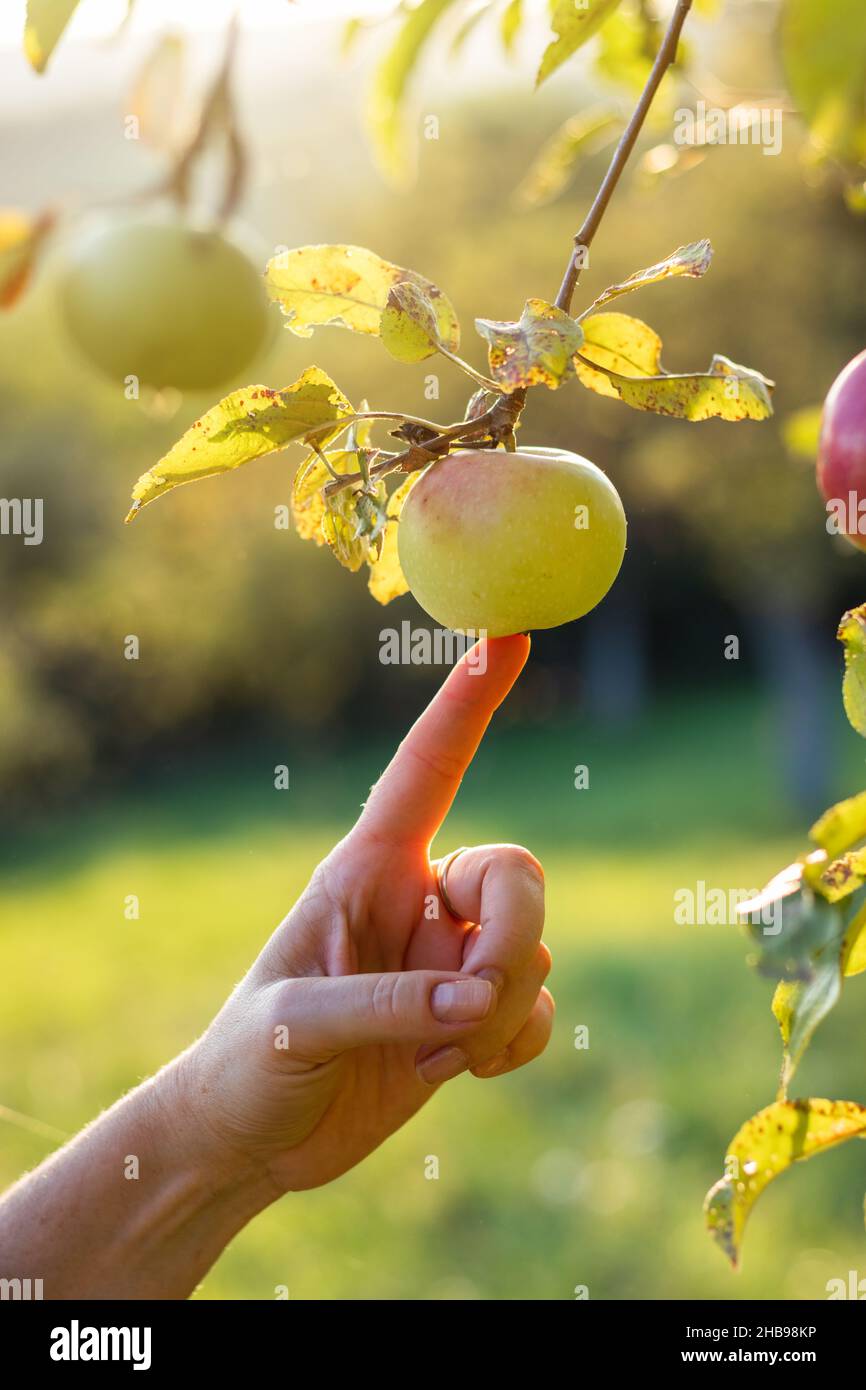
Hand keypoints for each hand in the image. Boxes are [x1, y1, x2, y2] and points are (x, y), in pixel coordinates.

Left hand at [182, 634, 552, 1193]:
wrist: (253, 1140)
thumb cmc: (246, 1065)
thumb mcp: (293, 1027)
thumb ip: (388, 1004)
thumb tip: (479, 999)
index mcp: (365, 869)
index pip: (428, 768)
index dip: (468, 702)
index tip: (509, 635)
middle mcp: (417, 900)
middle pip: (517, 872)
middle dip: (512, 936)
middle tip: (471, 1004)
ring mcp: (449, 958)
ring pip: (532, 949)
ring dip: (500, 1012)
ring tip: (433, 1056)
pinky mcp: (472, 1017)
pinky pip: (539, 1008)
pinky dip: (517, 1042)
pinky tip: (461, 1072)